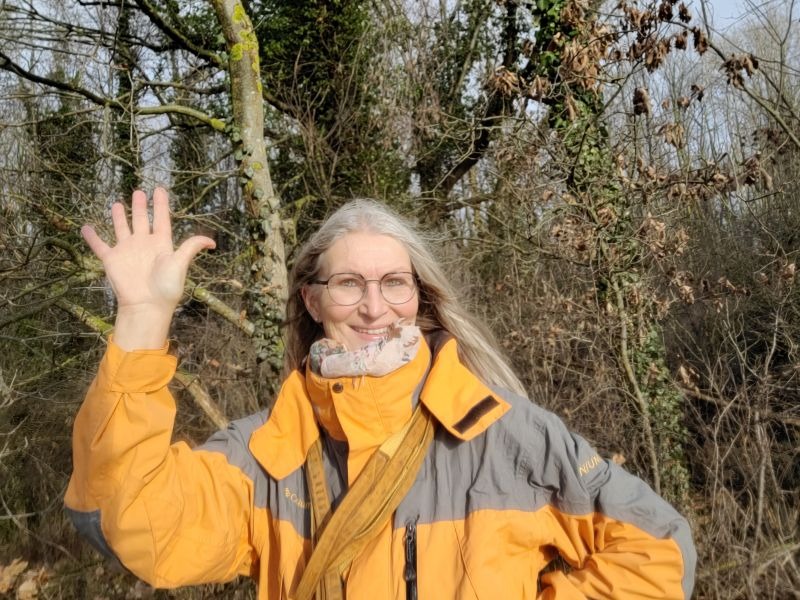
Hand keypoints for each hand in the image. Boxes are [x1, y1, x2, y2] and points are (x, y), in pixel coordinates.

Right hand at [81, 188, 215, 348]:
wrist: (146, 306)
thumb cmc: (166, 287)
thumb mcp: (180, 263)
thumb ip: (191, 247)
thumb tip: (213, 242)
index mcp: (161, 243)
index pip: (161, 218)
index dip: (160, 204)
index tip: (160, 189)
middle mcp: (144, 244)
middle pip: (142, 220)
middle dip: (140, 206)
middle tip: (138, 191)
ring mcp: (127, 250)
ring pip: (122, 228)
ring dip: (120, 217)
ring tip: (118, 203)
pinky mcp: (112, 260)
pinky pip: (99, 245)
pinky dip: (92, 237)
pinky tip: (86, 227)